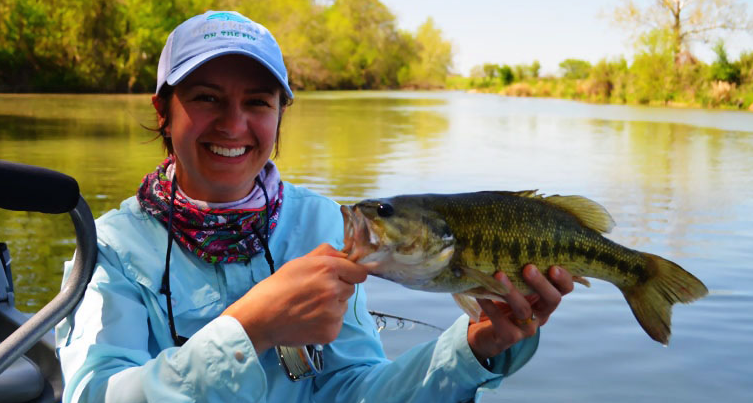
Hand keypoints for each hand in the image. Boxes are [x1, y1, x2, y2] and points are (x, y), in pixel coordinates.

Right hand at [221, 243, 367, 353]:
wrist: (259, 319)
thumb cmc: (276, 288)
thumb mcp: (298, 262)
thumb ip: (325, 254)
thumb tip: (344, 255)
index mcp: (328, 269)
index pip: (359, 272)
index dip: (349, 273)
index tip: (342, 277)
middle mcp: (334, 290)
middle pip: (350, 289)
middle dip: (338, 289)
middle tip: (316, 293)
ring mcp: (334, 313)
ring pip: (343, 306)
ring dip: (332, 306)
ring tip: (309, 308)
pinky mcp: (331, 331)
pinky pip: (336, 323)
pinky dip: (326, 323)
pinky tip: (309, 320)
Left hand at [467, 264, 573, 360]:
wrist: (484, 334)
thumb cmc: (501, 303)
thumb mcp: (513, 286)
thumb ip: (516, 271)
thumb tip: (507, 243)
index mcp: (545, 299)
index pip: (564, 289)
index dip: (563, 279)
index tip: (554, 266)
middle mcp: (541, 314)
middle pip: (552, 300)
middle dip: (542, 284)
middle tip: (528, 268)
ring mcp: (526, 327)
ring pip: (524, 310)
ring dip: (512, 292)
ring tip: (499, 275)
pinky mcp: (508, 337)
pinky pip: (501, 321)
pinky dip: (489, 305)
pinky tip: (480, 293)